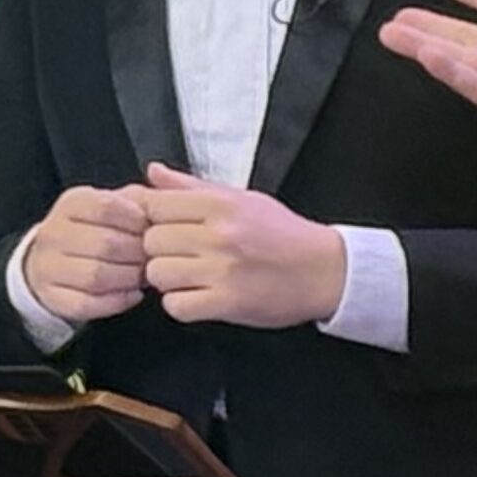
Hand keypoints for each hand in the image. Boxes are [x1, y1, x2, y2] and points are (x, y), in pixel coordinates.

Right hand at [22, 184, 152, 324]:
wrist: (56, 259)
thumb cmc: (98, 229)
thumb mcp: (114, 204)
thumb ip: (138, 199)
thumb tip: (161, 205)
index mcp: (71, 203)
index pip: (106, 207)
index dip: (136, 220)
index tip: (150, 229)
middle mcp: (53, 233)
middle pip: (104, 245)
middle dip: (137, 254)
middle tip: (153, 258)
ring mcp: (47, 267)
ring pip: (95, 277)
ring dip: (129, 278)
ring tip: (143, 276)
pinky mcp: (52, 297)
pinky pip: (86, 304)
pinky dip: (116, 301)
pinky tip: (133, 294)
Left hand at [139, 163, 347, 327]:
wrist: (324, 270)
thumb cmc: (284, 233)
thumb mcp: (241, 198)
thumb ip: (192, 186)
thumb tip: (153, 171)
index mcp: (221, 203)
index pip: (155, 204)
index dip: (153, 218)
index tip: (164, 227)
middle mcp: (220, 234)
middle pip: (151, 241)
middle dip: (159, 250)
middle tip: (179, 254)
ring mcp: (223, 269)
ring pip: (158, 274)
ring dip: (168, 279)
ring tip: (189, 276)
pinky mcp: (228, 302)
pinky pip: (176, 305)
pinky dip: (181, 304)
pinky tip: (197, 295)